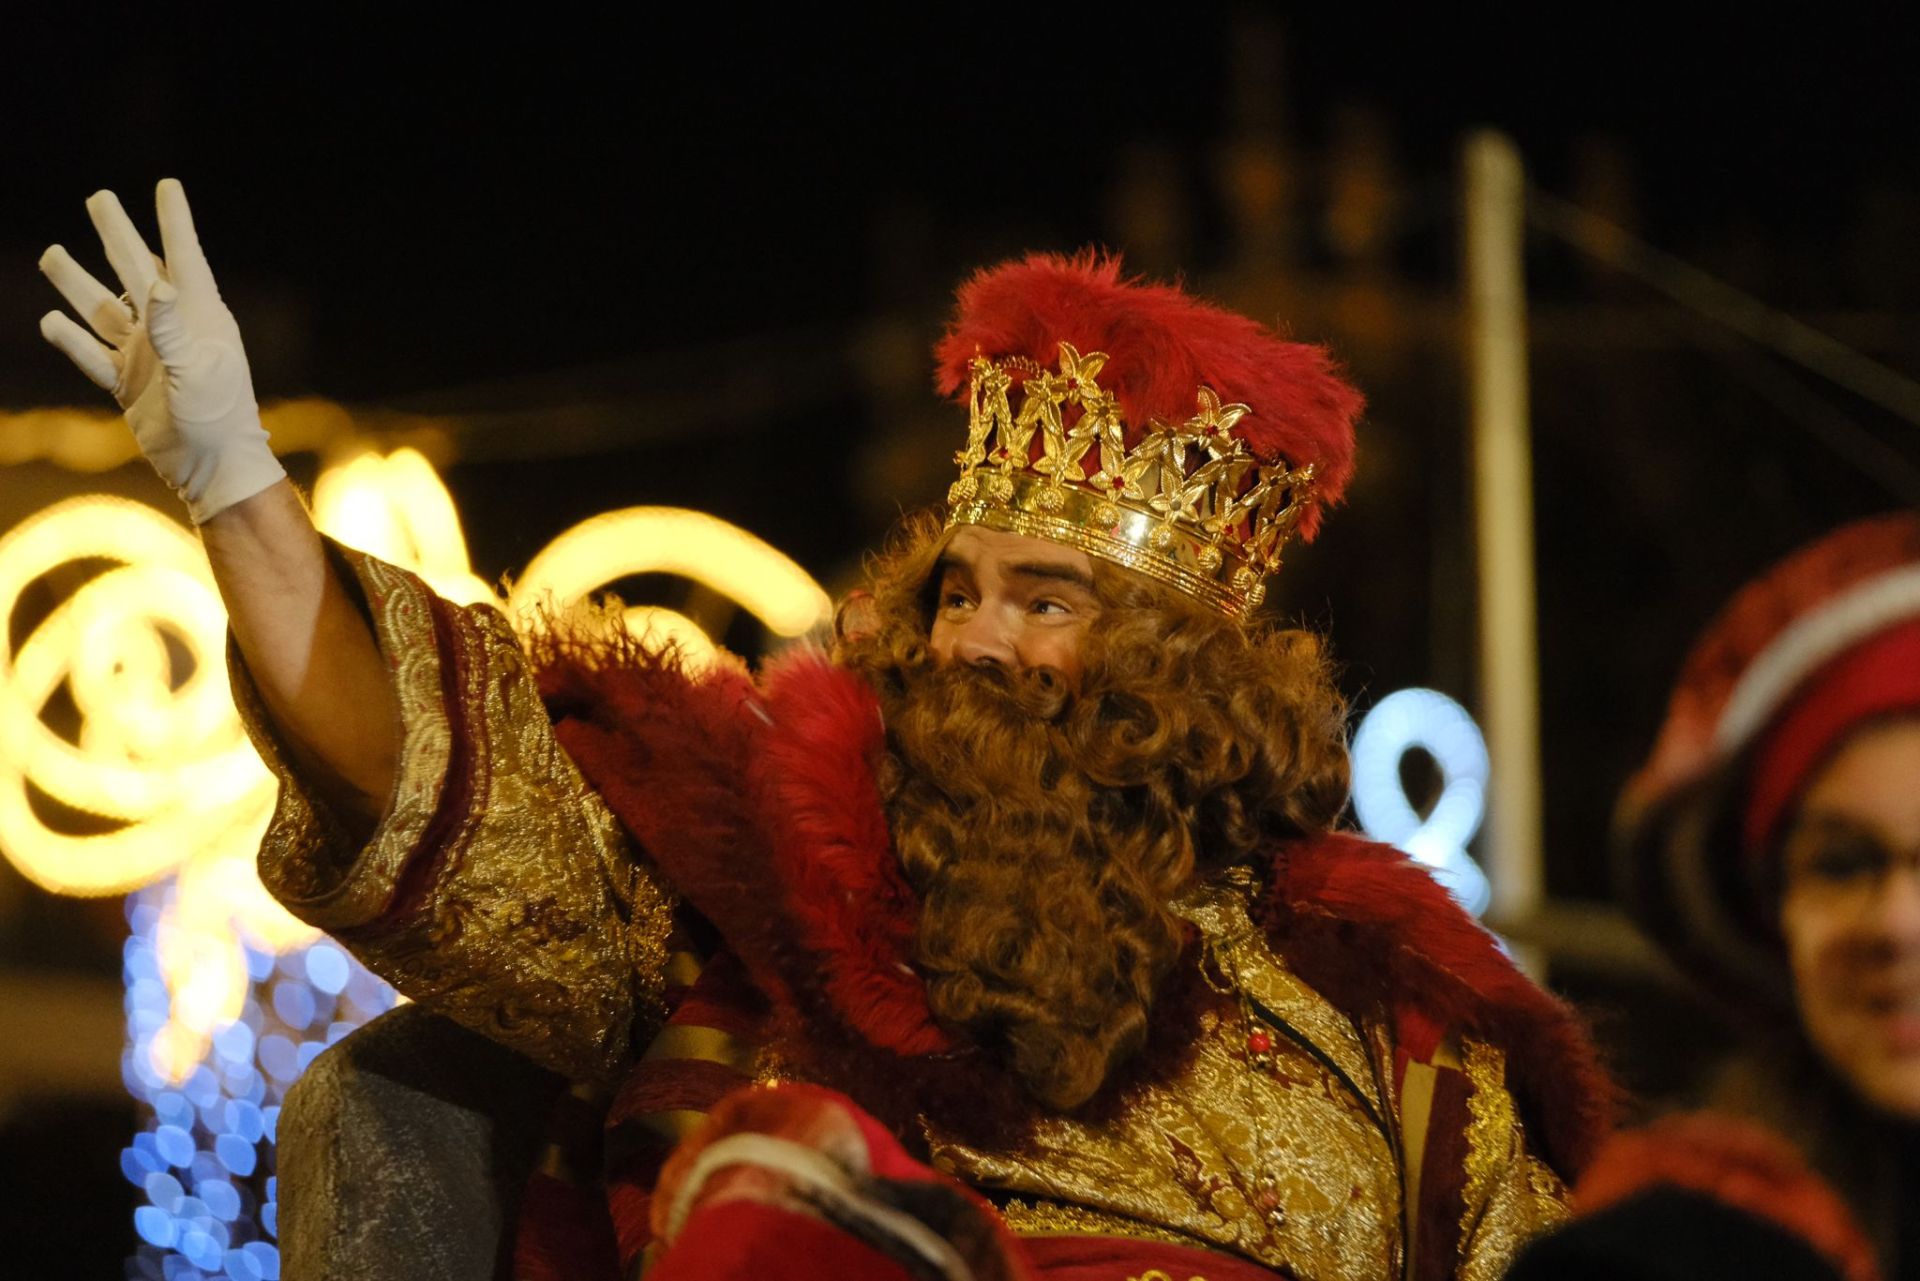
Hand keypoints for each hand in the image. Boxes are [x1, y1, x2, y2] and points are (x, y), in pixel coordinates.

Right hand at [39, 179, 283, 524]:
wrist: (213, 468)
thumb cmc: (219, 418)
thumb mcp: (199, 372)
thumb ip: (174, 330)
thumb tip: (153, 285)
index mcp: (200, 318)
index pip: (183, 258)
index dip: (174, 222)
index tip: (167, 184)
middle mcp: (171, 329)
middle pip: (135, 270)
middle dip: (116, 235)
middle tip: (100, 197)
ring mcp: (146, 355)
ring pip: (104, 309)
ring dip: (78, 282)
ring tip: (52, 253)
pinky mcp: (127, 383)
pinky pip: (91, 355)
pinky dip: (70, 340)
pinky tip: (49, 320)